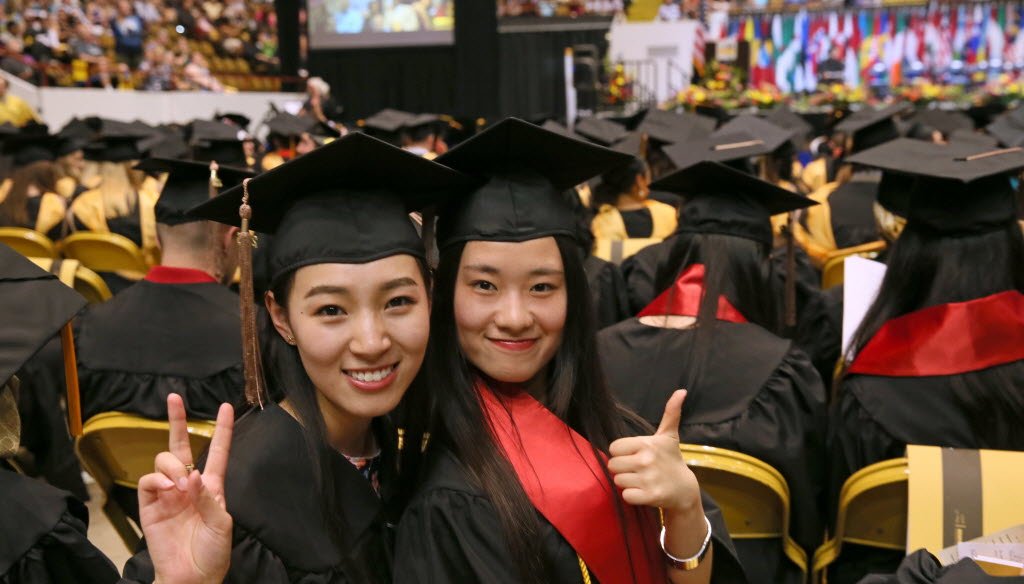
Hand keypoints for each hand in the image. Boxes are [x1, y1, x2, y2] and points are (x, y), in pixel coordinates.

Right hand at [138, 394, 233, 583]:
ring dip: (172, 465)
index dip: (222, 430)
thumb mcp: (222, 523)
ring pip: (164, 460)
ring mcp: (168, 493)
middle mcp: (189, 485)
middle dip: (178, 420)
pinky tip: (168, 488)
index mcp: (211, 487)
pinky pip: (149, 481)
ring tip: (179, 483)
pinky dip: (158, 479)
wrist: (191, 577)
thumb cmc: (212, 552)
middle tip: (175, 398)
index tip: (227, 407)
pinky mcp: (150, 505)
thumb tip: (192, 475)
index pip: (217, 451)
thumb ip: (209, 498)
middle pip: (181, 445)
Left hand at [607, 390, 700, 512]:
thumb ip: (671, 413)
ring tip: (641, 480)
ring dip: (627, 483)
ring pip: (618, 480)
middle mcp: (646, 460)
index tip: (634, 456)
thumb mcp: (669, 436)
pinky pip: (626, 495)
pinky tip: (643, 492)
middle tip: (637, 470)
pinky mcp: (649, 496)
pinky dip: (632, 496)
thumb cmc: (671, 459)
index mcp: (646, 444)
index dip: (621, 453)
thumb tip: (681, 391)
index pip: (614, 448)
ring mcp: (648, 479)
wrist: (685, 489)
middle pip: (613, 465)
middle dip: (622, 469)